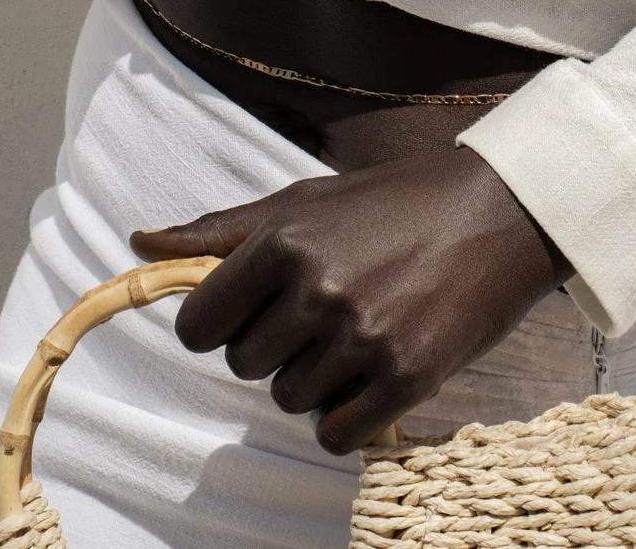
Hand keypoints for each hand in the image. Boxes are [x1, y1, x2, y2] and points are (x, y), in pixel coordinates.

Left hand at [131, 146, 566, 453]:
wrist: (498, 212)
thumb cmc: (391, 202)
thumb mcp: (303, 200)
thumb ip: (219, 231)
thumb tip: (138, 240)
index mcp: (282, 240)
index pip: (198, 326)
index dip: (221, 324)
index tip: (255, 311)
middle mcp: (316, 288)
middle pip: (245, 366)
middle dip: (274, 347)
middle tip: (322, 311)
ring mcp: (362, 336)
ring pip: (290, 402)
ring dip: (314, 380)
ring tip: (356, 331)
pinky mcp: (406, 376)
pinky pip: (336, 434)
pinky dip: (347, 417)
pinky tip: (373, 372)